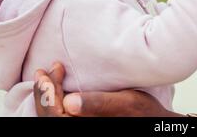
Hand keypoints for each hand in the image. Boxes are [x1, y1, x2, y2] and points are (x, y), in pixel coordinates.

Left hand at [34, 63, 178, 116]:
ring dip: (47, 97)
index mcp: (86, 126)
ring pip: (53, 117)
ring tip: (47, 76)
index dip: (48, 93)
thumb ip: (98, 103)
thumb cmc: (143, 112)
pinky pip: (60, 116)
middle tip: (43, 71)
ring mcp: (82, 125)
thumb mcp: (126, 102)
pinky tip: (57, 89)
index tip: (52, 69)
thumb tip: (69, 102)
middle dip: (43, 93)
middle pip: (49, 116)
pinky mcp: (84, 122)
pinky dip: (54, 102)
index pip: (54, 114)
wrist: (153, 121)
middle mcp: (80, 128)